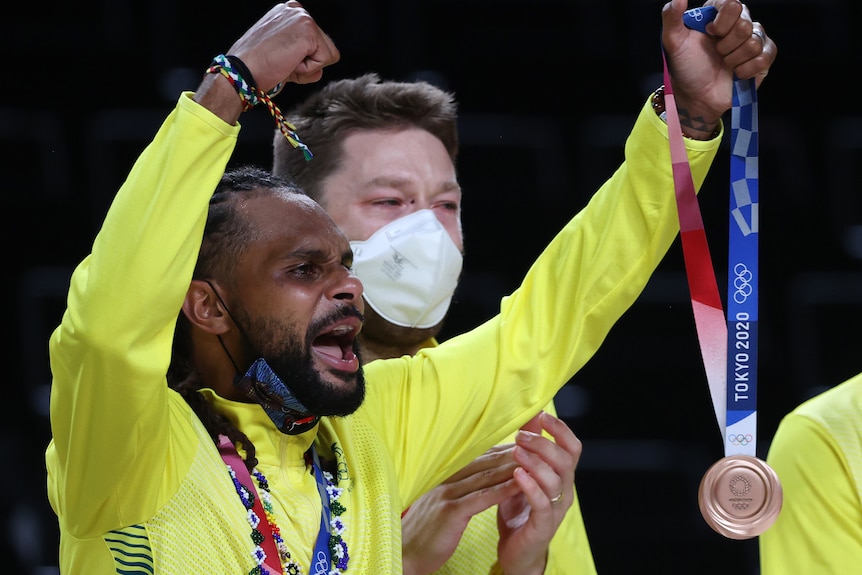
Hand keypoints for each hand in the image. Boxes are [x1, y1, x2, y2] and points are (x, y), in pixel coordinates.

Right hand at [194, 2, 339, 122]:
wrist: (243, 71)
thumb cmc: (256, 66)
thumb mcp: (283, 55)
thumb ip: (304, 57)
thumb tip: (320, 70)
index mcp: (289, 12)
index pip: (315, 42)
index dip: (302, 59)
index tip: (280, 58)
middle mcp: (297, 10)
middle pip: (325, 47)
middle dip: (308, 63)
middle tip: (282, 62)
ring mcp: (303, 18)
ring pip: (328, 54)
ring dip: (308, 67)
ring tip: (285, 62)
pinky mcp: (309, 32)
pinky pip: (325, 61)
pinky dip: (308, 70)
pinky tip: (289, 63)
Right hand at [402, 444, 521, 574]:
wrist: (403, 553)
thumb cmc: (425, 532)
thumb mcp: (440, 505)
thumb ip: (455, 490)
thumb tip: (474, 481)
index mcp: (445, 478)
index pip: (479, 458)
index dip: (502, 451)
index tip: (523, 446)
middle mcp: (446, 481)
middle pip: (485, 463)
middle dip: (511, 454)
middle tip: (536, 447)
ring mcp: (447, 494)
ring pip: (486, 477)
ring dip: (511, 468)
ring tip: (534, 462)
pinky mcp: (450, 512)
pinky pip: (481, 498)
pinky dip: (502, 490)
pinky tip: (519, 486)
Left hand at [496, 412, 581, 574]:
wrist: (516, 552)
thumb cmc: (519, 510)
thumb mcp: (523, 473)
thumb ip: (528, 448)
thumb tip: (528, 416)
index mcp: (562, 476)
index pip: (572, 447)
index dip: (561, 429)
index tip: (542, 415)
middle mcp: (564, 491)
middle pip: (565, 460)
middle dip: (544, 443)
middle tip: (520, 436)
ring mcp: (556, 509)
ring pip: (555, 480)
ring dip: (536, 462)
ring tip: (516, 451)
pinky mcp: (543, 525)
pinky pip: (542, 503)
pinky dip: (531, 486)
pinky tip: (517, 474)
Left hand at [661, 0, 776, 137]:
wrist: (697, 97)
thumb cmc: (686, 67)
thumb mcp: (673, 42)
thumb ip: (671, 16)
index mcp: (719, 15)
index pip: (733, 4)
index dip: (722, 21)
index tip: (710, 33)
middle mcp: (739, 24)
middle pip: (744, 24)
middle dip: (725, 45)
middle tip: (716, 53)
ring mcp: (753, 40)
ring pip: (754, 42)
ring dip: (733, 59)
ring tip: (724, 64)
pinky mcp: (763, 58)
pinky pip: (765, 56)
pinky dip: (747, 69)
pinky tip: (736, 73)